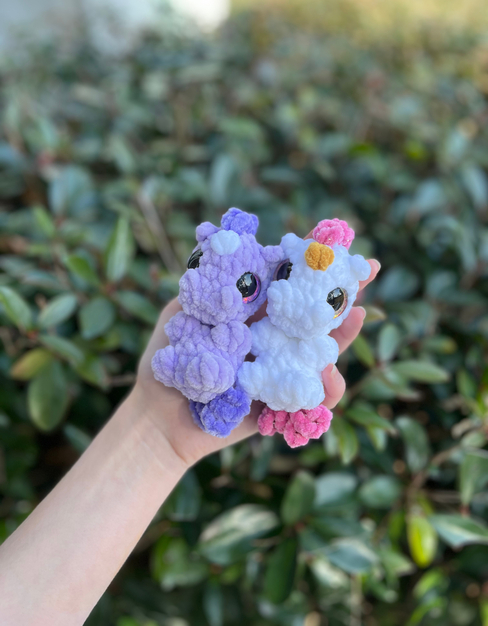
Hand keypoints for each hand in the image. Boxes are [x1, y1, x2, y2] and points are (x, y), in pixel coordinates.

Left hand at [134, 260, 380, 467]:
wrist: (158, 417)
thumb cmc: (166, 360)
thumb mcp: (182, 312)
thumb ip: (212, 287)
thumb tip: (248, 257)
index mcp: (251, 314)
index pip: (286, 283)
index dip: (312, 262)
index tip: (336, 241)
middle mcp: (271, 338)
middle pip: (313, 313)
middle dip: (343, 290)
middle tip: (368, 269)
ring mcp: (280, 370)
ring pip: (322, 352)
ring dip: (343, 334)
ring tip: (356, 315)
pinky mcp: (283, 404)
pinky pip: (312, 395)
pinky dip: (327, 386)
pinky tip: (329, 373)